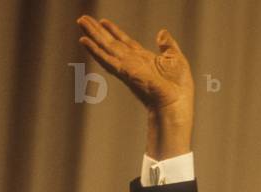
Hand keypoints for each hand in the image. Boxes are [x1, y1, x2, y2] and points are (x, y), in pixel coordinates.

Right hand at [76, 16, 193, 158]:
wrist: (176, 103)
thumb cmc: (179, 87)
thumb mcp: (176, 59)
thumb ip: (167, 44)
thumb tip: (161, 32)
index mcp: (144, 59)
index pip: (126, 42)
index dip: (115, 31)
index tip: (104, 22)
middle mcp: (132, 62)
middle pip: (111, 43)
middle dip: (97, 30)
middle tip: (83, 18)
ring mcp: (126, 67)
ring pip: (105, 47)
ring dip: (92, 34)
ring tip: (81, 22)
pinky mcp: (124, 71)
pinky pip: (106, 58)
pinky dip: (94, 50)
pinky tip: (84, 41)